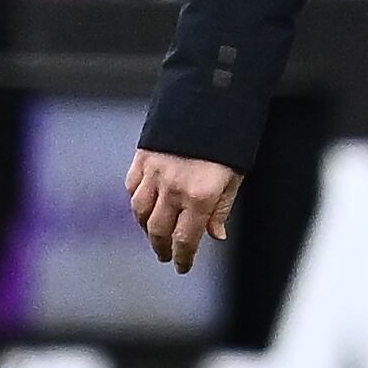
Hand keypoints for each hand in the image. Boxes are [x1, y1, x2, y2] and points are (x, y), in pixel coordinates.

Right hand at [127, 147, 242, 271]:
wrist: (209, 100)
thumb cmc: (227, 140)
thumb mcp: (234, 177)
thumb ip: (221, 208)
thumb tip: (215, 235)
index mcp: (200, 196)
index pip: (185, 240)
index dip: (183, 258)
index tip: (183, 266)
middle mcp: (174, 188)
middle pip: (158, 231)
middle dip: (162, 248)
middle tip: (166, 255)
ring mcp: (155, 173)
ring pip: (141, 212)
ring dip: (147, 228)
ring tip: (155, 234)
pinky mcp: (142, 158)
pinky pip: (133, 188)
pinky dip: (137, 202)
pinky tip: (145, 207)